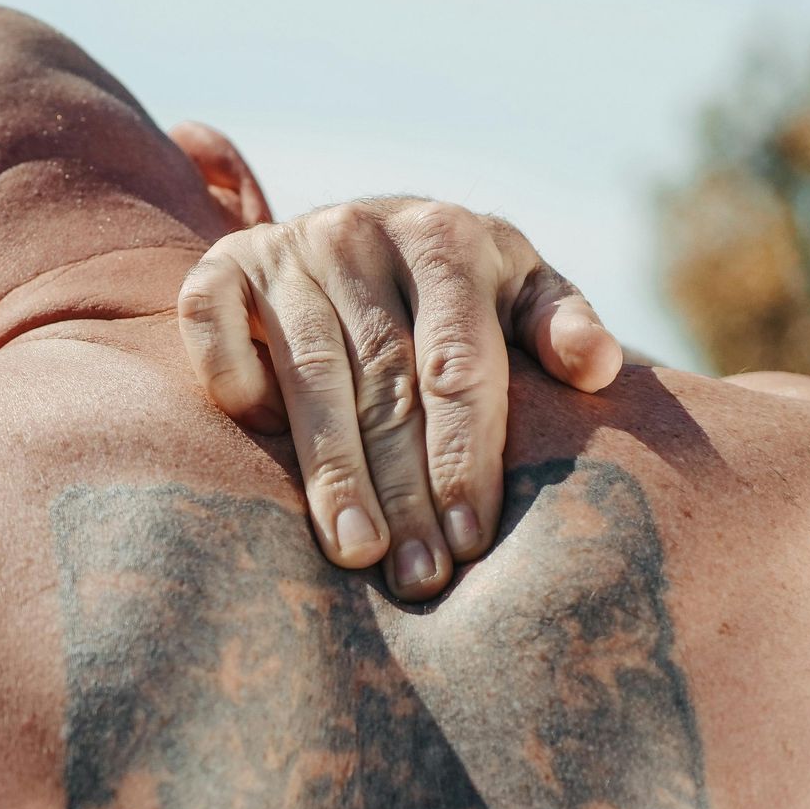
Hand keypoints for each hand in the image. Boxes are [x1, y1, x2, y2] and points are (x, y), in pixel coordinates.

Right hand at [177, 197, 622, 598]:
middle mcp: (362, 231)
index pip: (458, 365)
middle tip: (416, 576)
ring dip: (331, 470)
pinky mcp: (222, 263)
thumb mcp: (521, 292)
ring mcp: (288, 247)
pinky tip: (264, 446)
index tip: (470, 542)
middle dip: (403, 489)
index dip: (463, 458)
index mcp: (447, 237)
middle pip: (386, 380)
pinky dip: (234, 382)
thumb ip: (560, 325)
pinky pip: (212, 324)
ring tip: (354, 552)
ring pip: (309, 371)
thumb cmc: (458, 291)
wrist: (364, 234)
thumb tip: (597, 369)